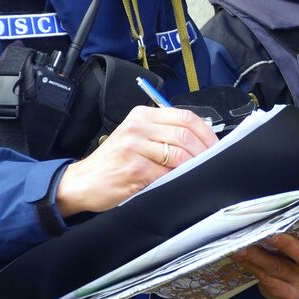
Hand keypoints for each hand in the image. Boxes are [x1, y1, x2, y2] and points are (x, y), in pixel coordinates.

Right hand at [55, 105, 216, 216]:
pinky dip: (177, 179)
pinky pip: (166, 173)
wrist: (82, 181)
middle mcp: (138, 127)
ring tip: (195, 174)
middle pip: (185, 135)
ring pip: (179, 154)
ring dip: (192, 167)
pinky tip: (178, 183)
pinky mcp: (134, 168)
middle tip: (210, 164)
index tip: (215, 147)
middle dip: (204, 152)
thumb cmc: (114, 162)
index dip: (207, 133)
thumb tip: (202, 142)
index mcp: (143, 115)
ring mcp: (134, 147)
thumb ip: (163, 133)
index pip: (186, 117)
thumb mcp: (136, 137)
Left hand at [231, 232, 298, 298]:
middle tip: (251, 240)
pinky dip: (254, 269)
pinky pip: (270, 283)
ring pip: (278, 270)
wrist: (295, 279)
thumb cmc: (298, 251)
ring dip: (255, 258)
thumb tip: (275, 215)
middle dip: (274, 248)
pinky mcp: (292, 296)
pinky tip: (243, 261)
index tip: (273, 234)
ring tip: (238, 249)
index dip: (293, 242)